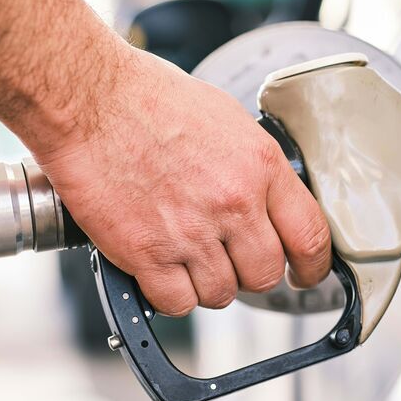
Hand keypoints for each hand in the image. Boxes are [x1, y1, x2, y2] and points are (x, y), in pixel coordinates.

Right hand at [0, 0, 330, 314]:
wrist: (88, 99)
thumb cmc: (146, 97)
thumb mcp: (225, 119)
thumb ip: (252, 166)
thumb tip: (264, 199)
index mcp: (260, 166)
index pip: (311, 237)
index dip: (313, 267)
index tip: (304, 275)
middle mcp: (234, 203)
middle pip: (265, 275)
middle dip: (249, 273)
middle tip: (228, 260)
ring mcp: (191, 232)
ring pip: (221, 294)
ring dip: (205, 284)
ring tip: (183, 256)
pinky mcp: (147, 254)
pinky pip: (176, 303)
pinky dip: (168, 295)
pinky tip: (158, 270)